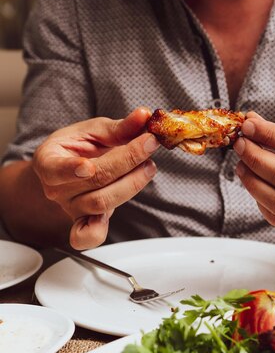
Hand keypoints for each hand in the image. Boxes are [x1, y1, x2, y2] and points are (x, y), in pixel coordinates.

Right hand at [33, 107, 158, 248]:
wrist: (71, 170)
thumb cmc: (79, 148)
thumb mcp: (94, 130)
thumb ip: (119, 127)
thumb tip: (144, 117)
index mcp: (48, 160)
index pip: (55, 169)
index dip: (71, 168)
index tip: (87, 166)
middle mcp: (56, 189)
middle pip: (93, 182)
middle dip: (126, 161)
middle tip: (148, 145)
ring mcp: (71, 208)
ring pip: (102, 203)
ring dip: (132, 183)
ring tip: (149, 165)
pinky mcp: (86, 223)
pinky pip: (90, 236)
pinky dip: (99, 232)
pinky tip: (116, 214)